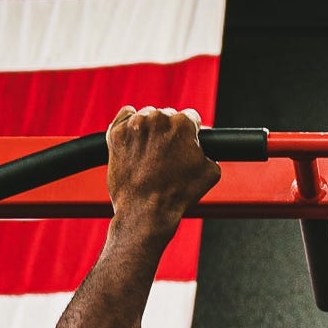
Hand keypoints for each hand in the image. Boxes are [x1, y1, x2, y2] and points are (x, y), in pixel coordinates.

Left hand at [106, 105, 218, 232]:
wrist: (146, 211)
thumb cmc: (177, 195)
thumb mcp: (209, 173)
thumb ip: (211, 153)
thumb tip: (205, 148)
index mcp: (182, 124)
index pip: (190, 117)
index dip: (190, 133)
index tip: (184, 143)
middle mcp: (158, 119)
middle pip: (167, 115)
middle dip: (168, 132)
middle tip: (166, 154)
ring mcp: (135, 125)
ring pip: (146, 116)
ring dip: (150, 129)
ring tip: (150, 153)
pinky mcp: (116, 133)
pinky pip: (124, 117)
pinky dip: (129, 126)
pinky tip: (134, 142)